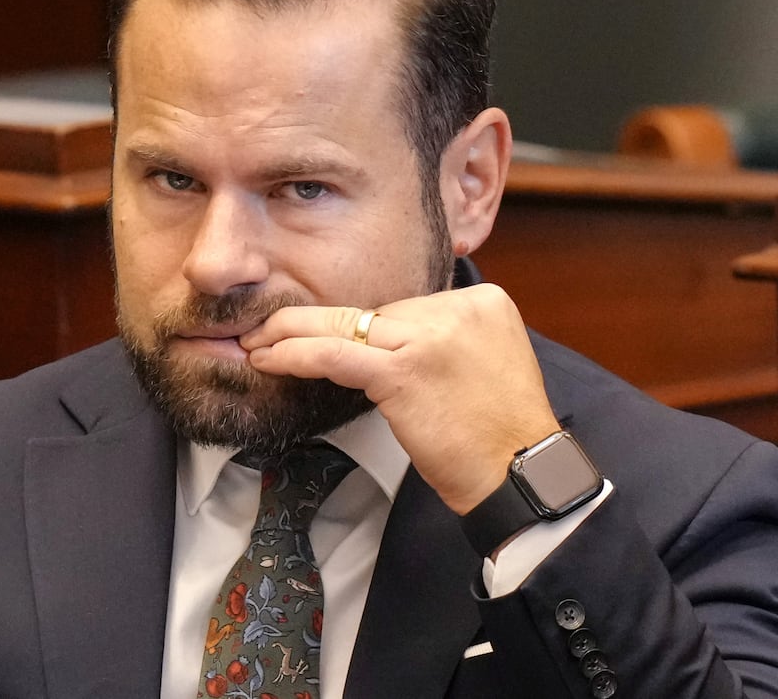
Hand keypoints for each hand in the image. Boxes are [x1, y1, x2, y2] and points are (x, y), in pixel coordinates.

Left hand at [239, 284, 560, 513]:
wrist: (520, 475)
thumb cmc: (498, 434)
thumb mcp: (484, 364)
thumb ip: (443, 338)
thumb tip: (382, 335)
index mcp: (483, 302)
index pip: (406, 306)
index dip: (362, 326)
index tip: (323, 333)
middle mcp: (459, 309)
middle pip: (375, 312)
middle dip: (322, 325)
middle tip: (272, 330)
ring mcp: (431, 336)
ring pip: (345, 323)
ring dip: (293, 333)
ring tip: (258, 341)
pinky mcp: (404, 370)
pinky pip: (335, 352)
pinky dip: (296, 354)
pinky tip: (268, 357)